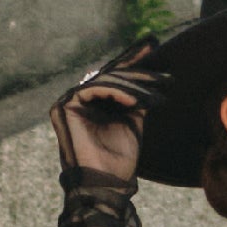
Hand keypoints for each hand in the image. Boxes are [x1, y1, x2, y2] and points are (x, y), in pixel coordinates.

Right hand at [51, 58, 159, 184]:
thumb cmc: (121, 158)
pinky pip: (95, 88)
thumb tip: (147, 75)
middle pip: (110, 74)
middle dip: (138, 68)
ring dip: (134, 86)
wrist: (107, 183)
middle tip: (162, 67)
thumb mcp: (134, 120)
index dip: (133, 58)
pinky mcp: (64, 106)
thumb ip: (135, 97)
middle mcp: (76, 99)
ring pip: (106, 80)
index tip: (154, 43)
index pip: (114, 75)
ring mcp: (68, 101)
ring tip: (156, 95)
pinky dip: (118, 92)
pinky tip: (136, 101)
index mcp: (91, 102)